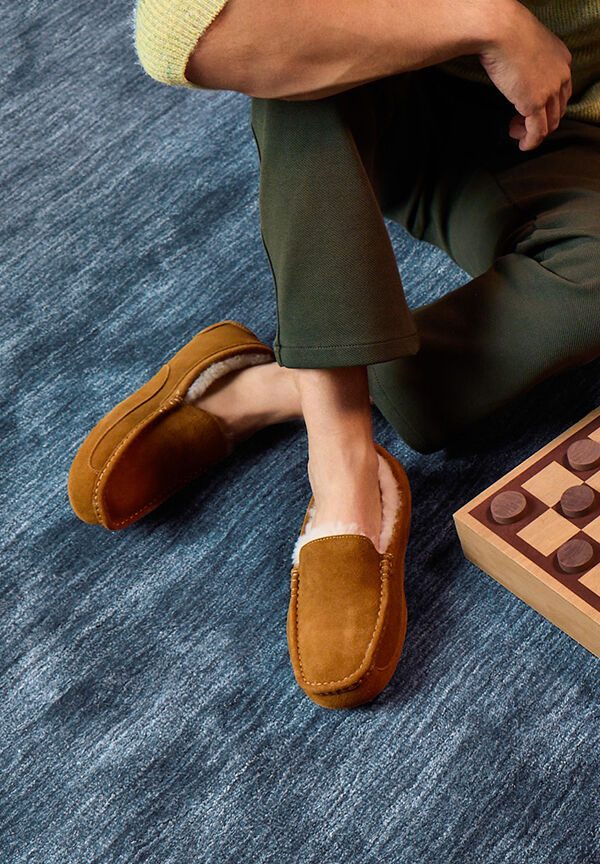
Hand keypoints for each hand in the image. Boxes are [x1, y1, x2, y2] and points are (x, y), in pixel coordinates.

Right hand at [478, 1, 571, 149]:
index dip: (547, 107)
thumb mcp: (525, 46)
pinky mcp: (535, 103)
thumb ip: (527, 62)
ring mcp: (550, 90)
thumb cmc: (505, 32)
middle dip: (541, 122)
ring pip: (550, 123)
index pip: (562, 92)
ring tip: (517, 133)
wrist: (500, 30)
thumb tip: (515, 73)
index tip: (530, 110)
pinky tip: (522, 145)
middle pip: (558, 110)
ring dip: (533, 133)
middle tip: (521, 125)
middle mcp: (561, 75)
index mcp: (561, 60)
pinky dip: (531, 142)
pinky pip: (538, 131)